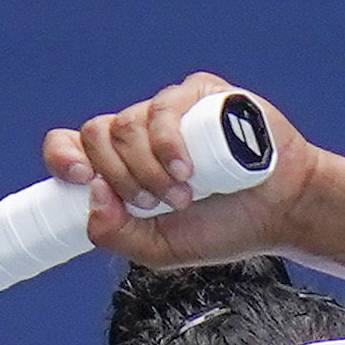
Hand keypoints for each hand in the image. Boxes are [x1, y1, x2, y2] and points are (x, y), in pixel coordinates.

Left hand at [41, 74, 320, 268]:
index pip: (71, 146)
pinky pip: (163, 108)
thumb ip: (117, 234)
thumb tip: (93, 196)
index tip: (81, 179)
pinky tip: (188, 170)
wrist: (280, 213)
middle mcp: (139, 134)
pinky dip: (168, 144)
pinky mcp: (198, 95)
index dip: (63, 158)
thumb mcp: (160, 249)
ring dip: (147, 169)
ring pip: (125, 124)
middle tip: (156, 205)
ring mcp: (168, 111)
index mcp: (121, 166)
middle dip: (120, 178)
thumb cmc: (224, 228)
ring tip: (183, 194)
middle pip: (96, 135)